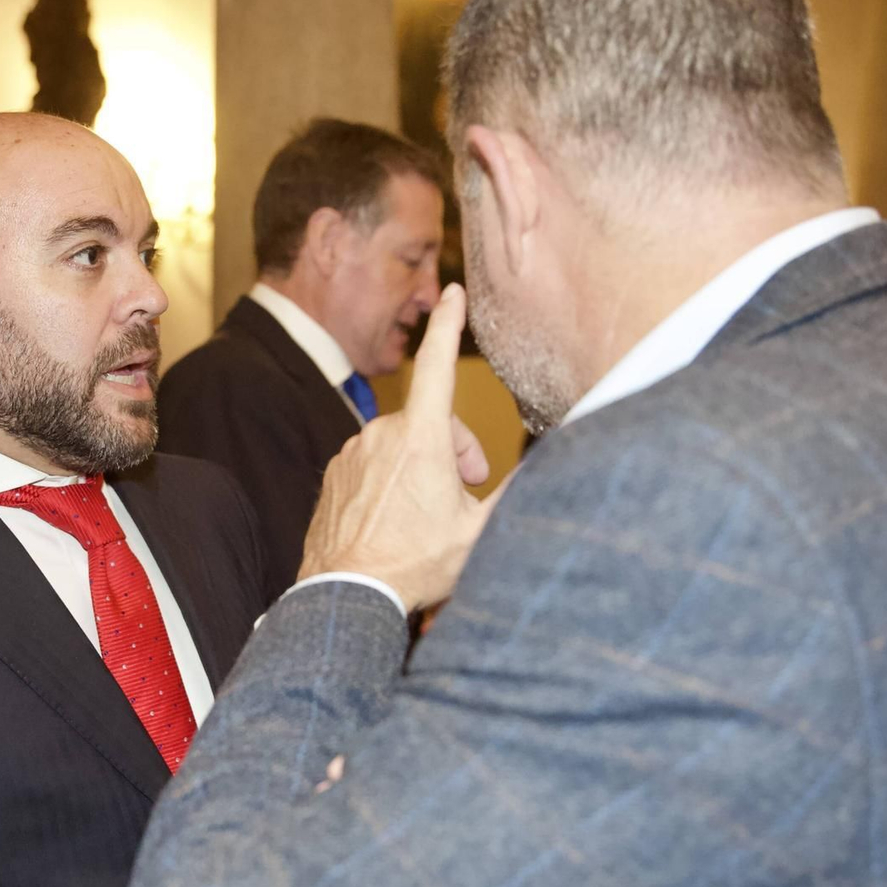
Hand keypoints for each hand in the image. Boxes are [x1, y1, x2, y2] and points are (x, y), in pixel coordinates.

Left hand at [298, 283, 509, 611]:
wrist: (345, 594)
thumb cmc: (415, 566)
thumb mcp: (479, 532)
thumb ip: (517, 491)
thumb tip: (551, 466)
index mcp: (420, 438)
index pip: (439, 364)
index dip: (449, 324)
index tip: (453, 292)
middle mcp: (381, 435)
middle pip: (432, 422)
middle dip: (455, 449)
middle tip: (468, 488)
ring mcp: (352, 453)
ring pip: (401, 445)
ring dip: (423, 468)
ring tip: (429, 515)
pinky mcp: (334, 473)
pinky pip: (372, 464)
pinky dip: (391, 481)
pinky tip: (397, 519)